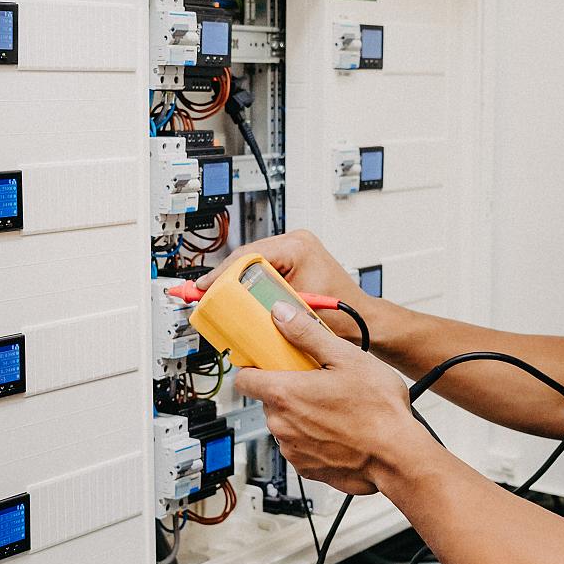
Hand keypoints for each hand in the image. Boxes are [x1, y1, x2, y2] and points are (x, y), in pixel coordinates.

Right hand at [198, 230, 376, 341]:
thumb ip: (264, 308)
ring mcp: (294, 251)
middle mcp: (295, 243)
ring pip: (251, 264)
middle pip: (246, 258)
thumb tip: (231, 309)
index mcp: (297, 246)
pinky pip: (261, 270)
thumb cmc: (343, 315)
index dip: (223, 274)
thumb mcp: (297, 312)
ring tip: (213, 297)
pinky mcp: (292, 262)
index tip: (205, 288)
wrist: (361, 320)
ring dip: (233, 282)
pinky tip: (233, 297)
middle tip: (202, 294)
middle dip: (224, 278)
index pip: (249, 255)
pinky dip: (246, 285)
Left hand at [235, 301, 426, 495]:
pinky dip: (313, 437)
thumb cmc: (378, 411)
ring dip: (301, 414)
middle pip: (269, 399)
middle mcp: (281, 425)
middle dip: (288, 388)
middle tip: (318, 381)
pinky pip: (300, 446)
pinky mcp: (306, 468)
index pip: (243, 379)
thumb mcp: (346, 358)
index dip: (254, 368)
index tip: (269, 362)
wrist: (399, 457)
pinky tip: (338, 429)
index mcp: (284, 395)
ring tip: (334, 406)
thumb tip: (282, 315)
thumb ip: (307, 334)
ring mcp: (292, 450)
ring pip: (285, 423)